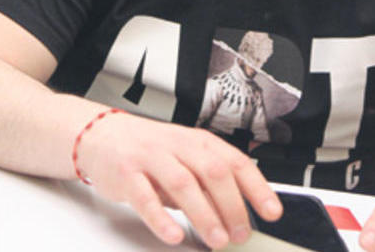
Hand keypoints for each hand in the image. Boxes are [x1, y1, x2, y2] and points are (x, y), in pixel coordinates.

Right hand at [76, 113, 281, 248]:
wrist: (102, 135)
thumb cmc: (150, 150)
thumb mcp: (185, 159)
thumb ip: (208, 182)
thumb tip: (237, 211)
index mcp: (199, 142)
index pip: (236, 162)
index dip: (257, 188)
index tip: (272, 211)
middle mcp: (178, 146)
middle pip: (213, 172)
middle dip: (232, 206)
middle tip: (241, 233)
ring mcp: (151, 157)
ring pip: (184, 184)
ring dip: (204, 215)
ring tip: (217, 239)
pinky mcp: (125, 174)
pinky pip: (145, 197)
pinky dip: (161, 218)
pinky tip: (173, 235)